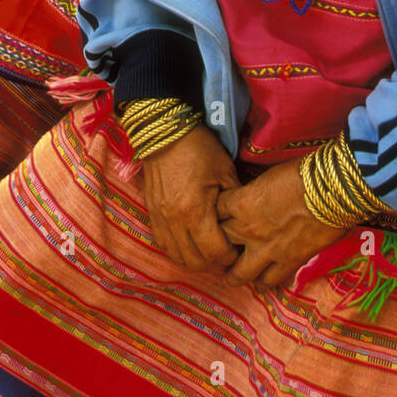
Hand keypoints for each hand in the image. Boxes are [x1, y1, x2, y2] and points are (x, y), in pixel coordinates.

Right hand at [142, 124, 240, 272]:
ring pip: (177, 256)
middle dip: (214, 263)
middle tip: (226, 254)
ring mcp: (160, 218)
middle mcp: (174, 220)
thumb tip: (244, 222)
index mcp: (195, 211)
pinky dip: (178, 250)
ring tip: (209, 252)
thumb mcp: (225, 171)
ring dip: (195, 260)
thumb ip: (234, 201)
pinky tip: (190, 245)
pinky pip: (164, 244)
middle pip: (195, 261)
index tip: (239, 251)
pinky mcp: (151, 213)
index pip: (215, 251)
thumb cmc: (200, 149)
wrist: (165, 132)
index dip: (230, 257)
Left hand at [216, 160, 345, 287]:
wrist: (332, 189)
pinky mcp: (288, 262)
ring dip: (235, 273)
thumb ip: (254, 194)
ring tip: (236, 272)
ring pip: (238, 274)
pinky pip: (269, 281)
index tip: (221, 217)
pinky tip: (264, 277)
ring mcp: (267, 249)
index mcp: (240, 203)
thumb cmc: (301, 173)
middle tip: (224, 247)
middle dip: (220, 245)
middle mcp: (247, 229)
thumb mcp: (267, 177)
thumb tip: (253, 201)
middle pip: (219, 244)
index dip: (217, 216)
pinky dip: (264, 281)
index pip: (214, 213)